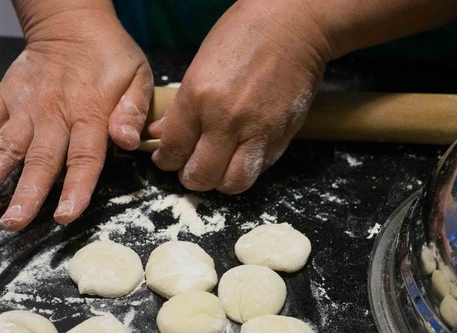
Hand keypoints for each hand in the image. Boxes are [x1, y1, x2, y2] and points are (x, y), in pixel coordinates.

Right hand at [0, 5, 152, 230]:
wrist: (72, 23)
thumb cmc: (110, 55)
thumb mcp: (138, 77)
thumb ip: (133, 111)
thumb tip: (128, 141)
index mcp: (90, 114)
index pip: (84, 158)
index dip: (75, 189)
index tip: (64, 216)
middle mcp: (54, 115)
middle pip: (39, 160)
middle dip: (25, 194)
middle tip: (12, 224)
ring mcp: (26, 107)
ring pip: (6, 145)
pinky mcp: (6, 97)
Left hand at [148, 0, 331, 193]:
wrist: (295, 26)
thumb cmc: (244, 35)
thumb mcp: (201, 64)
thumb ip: (182, 106)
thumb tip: (162, 133)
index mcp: (199, 98)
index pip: (174, 149)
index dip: (166, 161)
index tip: (167, 160)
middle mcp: (226, 120)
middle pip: (200, 176)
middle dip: (190, 178)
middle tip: (190, 169)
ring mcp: (257, 132)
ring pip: (232, 183)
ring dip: (220, 182)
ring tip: (217, 170)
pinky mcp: (281, 137)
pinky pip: (259, 170)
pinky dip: (246, 169)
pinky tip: (240, 155)